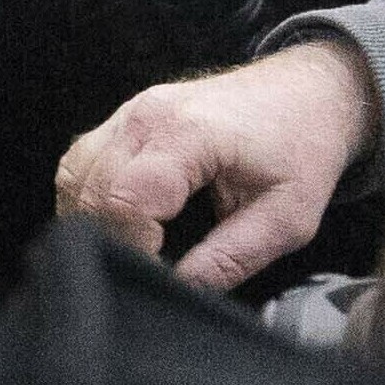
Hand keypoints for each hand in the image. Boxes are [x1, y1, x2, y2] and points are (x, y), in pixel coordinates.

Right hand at [54, 35, 379, 293]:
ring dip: (93, 221)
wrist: (307, 92)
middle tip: (150, 267)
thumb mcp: (287, 218)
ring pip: (76, 177)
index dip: (133, 249)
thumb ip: (230, 259)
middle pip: (91, 191)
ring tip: (134, 248)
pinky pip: (82, 163)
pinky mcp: (125, 117)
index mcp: (190, 134)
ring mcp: (130, 111)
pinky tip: (120, 222)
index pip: (127, 200)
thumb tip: (178, 292)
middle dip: (112, 241)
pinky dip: (90, 199)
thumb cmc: (302, 149)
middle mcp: (147, 115)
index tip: (160, 273)